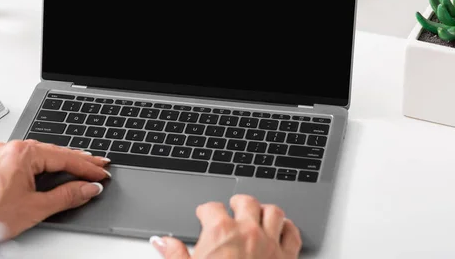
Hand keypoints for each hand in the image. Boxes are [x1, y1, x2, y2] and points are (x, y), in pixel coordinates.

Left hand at [0, 140, 110, 238]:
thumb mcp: (36, 207)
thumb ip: (68, 195)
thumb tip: (88, 188)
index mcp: (22, 153)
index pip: (65, 157)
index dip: (88, 167)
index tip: (102, 172)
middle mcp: (9, 148)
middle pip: (53, 152)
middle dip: (78, 161)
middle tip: (98, 166)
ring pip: (38, 155)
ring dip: (59, 162)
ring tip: (79, 167)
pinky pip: (23, 159)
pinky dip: (40, 165)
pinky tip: (49, 170)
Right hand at [150, 194, 301, 258]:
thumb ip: (173, 254)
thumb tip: (162, 242)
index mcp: (221, 232)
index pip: (211, 208)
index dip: (205, 210)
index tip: (203, 214)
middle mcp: (248, 232)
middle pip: (245, 201)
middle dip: (237, 202)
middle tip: (231, 207)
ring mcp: (270, 243)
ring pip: (273, 212)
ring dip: (264, 210)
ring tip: (257, 213)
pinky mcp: (287, 258)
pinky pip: (292, 234)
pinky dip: (288, 228)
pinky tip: (282, 228)